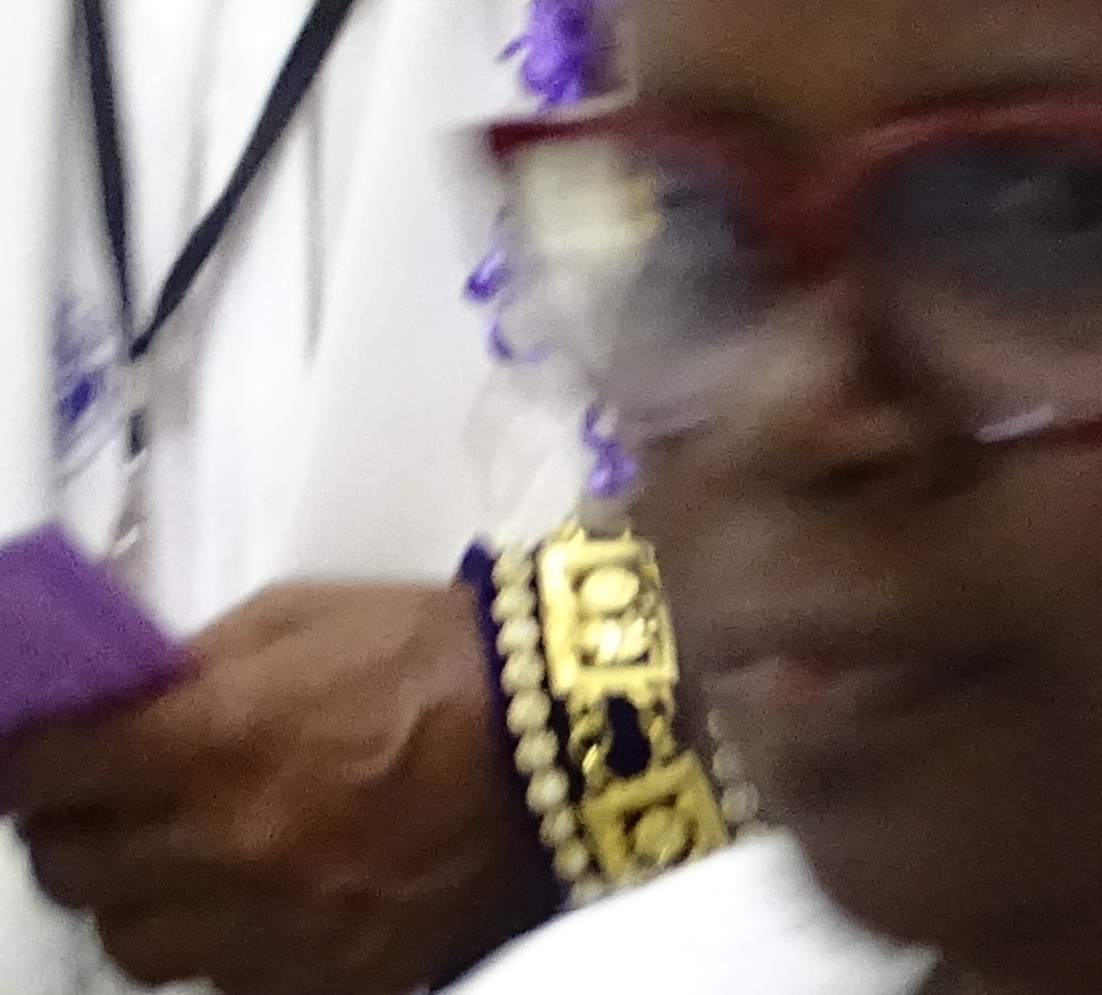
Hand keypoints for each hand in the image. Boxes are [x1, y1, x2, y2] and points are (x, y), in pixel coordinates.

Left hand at [1, 579, 543, 994]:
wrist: (574, 734)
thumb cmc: (430, 652)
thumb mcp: (304, 616)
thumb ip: (197, 665)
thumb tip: (119, 703)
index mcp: (207, 738)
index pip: (38, 771)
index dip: (21, 758)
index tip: (33, 751)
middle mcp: (214, 846)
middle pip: (67, 866)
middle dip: (70, 826)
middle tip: (104, 798)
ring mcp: (261, 926)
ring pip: (129, 938)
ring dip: (136, 893)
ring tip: (179, 857)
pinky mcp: (313, 976)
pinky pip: (218, 974)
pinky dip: (217, 936)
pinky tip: (255, 893)